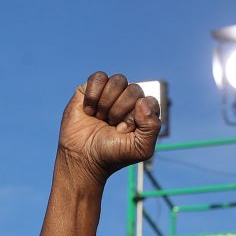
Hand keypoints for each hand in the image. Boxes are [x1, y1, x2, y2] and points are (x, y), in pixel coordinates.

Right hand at [57, 72, 160, 186]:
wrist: (83, 158)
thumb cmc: (112, 154)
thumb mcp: (141, 148)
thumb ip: (152, 127)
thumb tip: (142, 101)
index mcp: (143, 113)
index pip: (149, 101)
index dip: (136, 116)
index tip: (124, 131)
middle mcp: (128, 100)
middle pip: (134, 89)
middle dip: (120, 111)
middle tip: (111, 125)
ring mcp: (109, 94)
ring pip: (118, 80)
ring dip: (107, 102)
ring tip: (100, 118)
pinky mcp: (90, 90)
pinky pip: (98, 77)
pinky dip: (93, 95)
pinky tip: (89, 110)